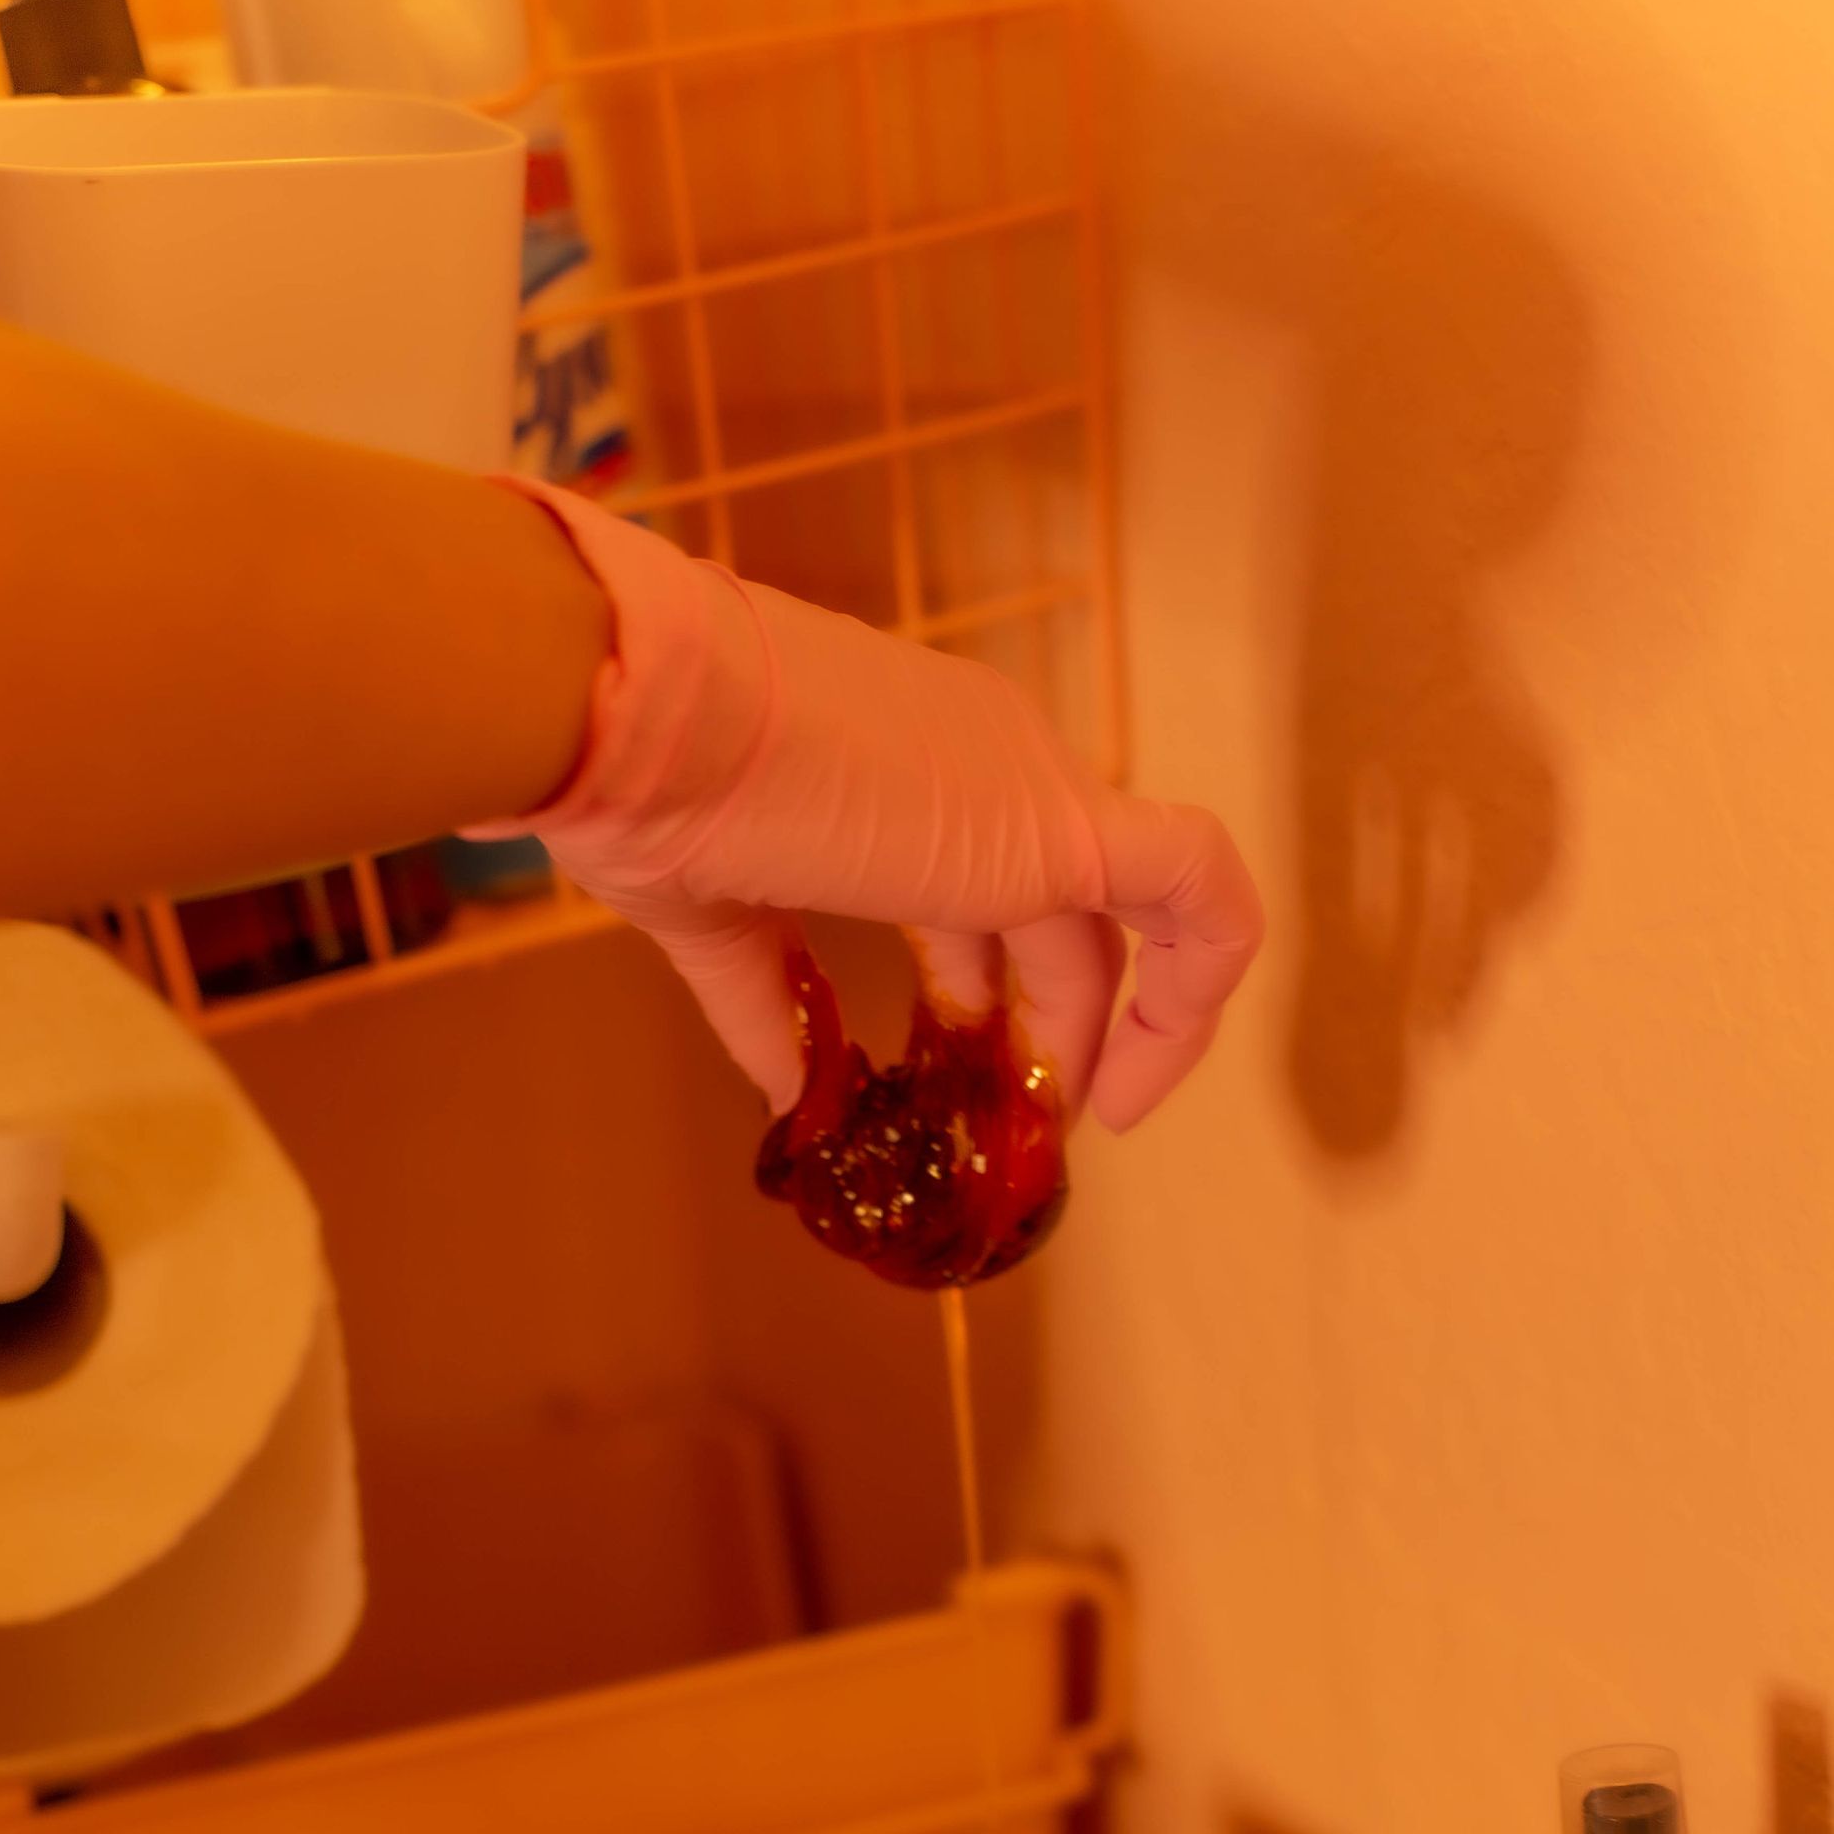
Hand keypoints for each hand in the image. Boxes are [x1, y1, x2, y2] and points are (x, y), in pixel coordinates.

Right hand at [468, 484, 1261, 1127]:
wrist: (636, 705)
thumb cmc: (646, 789)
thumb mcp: (713, 918)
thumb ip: (771, 1008)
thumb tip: (792, 1101)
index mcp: (910, 763)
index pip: (989, 883)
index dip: (990, 987)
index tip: (961, 1062)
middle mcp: (987, 759)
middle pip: (1061, 912)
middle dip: (1051, 1030)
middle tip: (1018, 1128)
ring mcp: (1026, 785)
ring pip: (1127, 916)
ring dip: (1118, 1029)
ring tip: (1077, 1121)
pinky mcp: (1054, 831)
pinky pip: (1196, 891)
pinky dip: (1197, 981)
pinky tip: (1140, 1081)